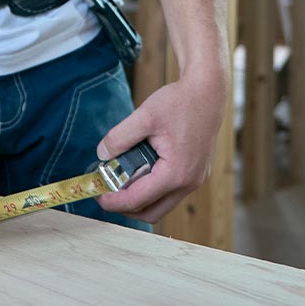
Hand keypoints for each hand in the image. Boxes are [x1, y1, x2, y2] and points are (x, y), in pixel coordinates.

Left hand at [94, 69, 227, 223]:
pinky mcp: (196, 174)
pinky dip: (152, 189)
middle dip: (126, 207)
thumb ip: (120, 137)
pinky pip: (171, 192)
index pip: (139, 200)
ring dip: (140, 199)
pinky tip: (138, 171)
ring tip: (119, 181)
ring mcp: (195, 180)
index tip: (97, 196)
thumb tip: (102, 155)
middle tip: (106, 193)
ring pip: (162, 204)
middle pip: (152, 212)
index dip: (114, 202)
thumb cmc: (180, 102)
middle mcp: (188, 183)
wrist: (207, 92)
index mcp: (176, 173)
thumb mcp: (144, 116)